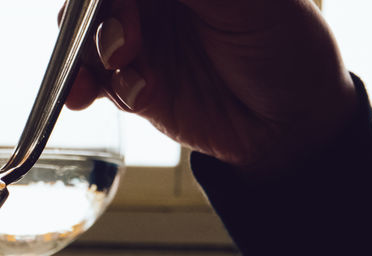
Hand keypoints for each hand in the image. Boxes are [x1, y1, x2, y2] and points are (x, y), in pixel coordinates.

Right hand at [68, 0, 355, 173]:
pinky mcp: (132, 85)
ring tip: (119, 67)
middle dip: (98, 16)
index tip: (110, 3)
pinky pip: (90, 79)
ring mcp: (142, 41)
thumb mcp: (244, 2)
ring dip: (86, 51)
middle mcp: (159, 2)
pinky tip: (85, 96)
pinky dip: (80, 86)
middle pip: (98, 0)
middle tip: (124, 44)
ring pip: (86, 34)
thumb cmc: (288, 47)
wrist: (291, 126)